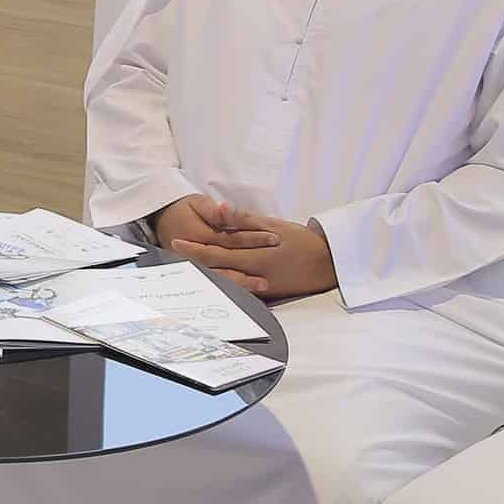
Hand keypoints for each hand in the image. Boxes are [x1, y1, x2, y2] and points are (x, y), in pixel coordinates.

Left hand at [154, 196, 334, 299]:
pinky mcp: (267, 293)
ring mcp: (260, 286)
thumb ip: (245, 220)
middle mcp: (254, 273)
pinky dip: (225, 284)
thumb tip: (221, 209)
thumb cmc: (302, 241)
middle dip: (194, 261)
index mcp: (254, 254)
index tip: (178, 241)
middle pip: (217, 268)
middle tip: (175, 253)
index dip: (195, 247)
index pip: (217, 251)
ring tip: (187, 267)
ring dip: (206, 273)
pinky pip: (240, 289)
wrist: (328, 263)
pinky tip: (212, 280)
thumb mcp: (274, 226)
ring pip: (226, 280)